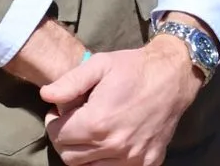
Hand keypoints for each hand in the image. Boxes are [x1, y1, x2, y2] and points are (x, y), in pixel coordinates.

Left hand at [39, 36, 202, 165]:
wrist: (173, 76)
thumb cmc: (134, 68)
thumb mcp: (100, 64)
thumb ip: (70, 82)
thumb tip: (45, 95)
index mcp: (97, 122)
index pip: (58, 135)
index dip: (53, 122)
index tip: (59, 112)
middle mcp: (113, 145)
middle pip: (70, 156)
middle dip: (65, 138)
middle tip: (72, 122)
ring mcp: (131, 158)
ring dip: (83, 152)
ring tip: (89, 131)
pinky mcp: (147, 162)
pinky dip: (105, 160)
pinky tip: (108, 141)